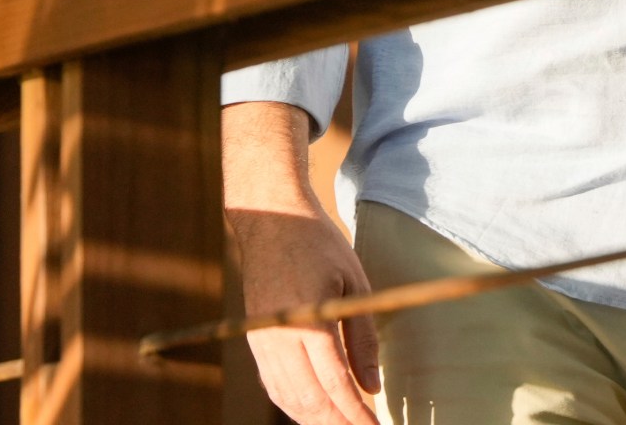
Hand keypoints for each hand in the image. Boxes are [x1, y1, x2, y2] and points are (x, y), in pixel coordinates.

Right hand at [224, 102, 378, 424]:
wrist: (270, 221)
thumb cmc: (319, 245)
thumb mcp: (355, 283)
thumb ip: (363, 338)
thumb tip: (373, 386)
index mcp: (309, 321)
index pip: (335, 383)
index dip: (355, 413)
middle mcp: (279, 337)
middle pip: (309, 399)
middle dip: (337, 422)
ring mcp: (261, 341)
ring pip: (287, 398)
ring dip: (315, 418)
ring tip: (344, 424)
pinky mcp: (253, 340)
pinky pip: (272, 385)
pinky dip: (293, 405)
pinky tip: (313, 411)